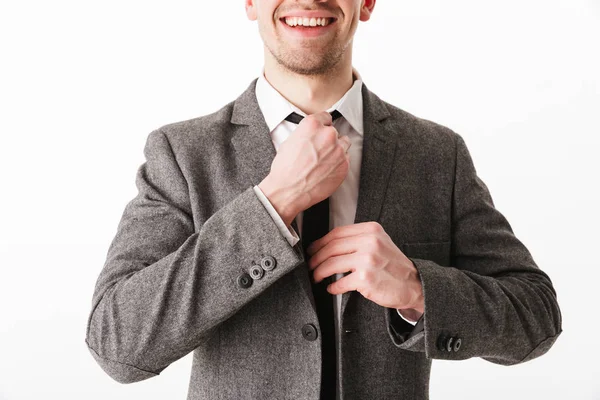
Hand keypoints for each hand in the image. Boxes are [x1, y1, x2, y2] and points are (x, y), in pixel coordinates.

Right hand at [259, 111, 351, 224]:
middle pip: (334, 132)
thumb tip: (312, 135)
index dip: (322, 125)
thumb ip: (305, 134)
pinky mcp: (344, 165)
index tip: (322, 131)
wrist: (288, 190)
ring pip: (344, 144)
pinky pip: (346, 159)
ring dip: (337, 149)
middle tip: (319, 151)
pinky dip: (339, 163)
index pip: (325, 117)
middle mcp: (328, 134)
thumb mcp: (290, 142)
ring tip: (324, 160)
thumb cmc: (285, 169)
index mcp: (312, 125)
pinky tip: (326, 170)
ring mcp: (338, 150)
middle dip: (328, 140)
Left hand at [307, 221, 423, 312]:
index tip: (312, 250)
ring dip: (319, 272)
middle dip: (316, 258)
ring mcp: (367, 260)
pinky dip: (332, 287)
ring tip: (316, 277)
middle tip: (310, 265)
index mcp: (371, 230)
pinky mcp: (365, 278)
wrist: (413, 284)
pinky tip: (331, 288)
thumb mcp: (379, 243)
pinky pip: (340, 282)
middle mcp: (370, 242)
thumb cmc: (393, 266)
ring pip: (331, 264)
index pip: (337, 233)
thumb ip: (358, 239)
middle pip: (331, 247)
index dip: (320, 242)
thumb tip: (327, 245)